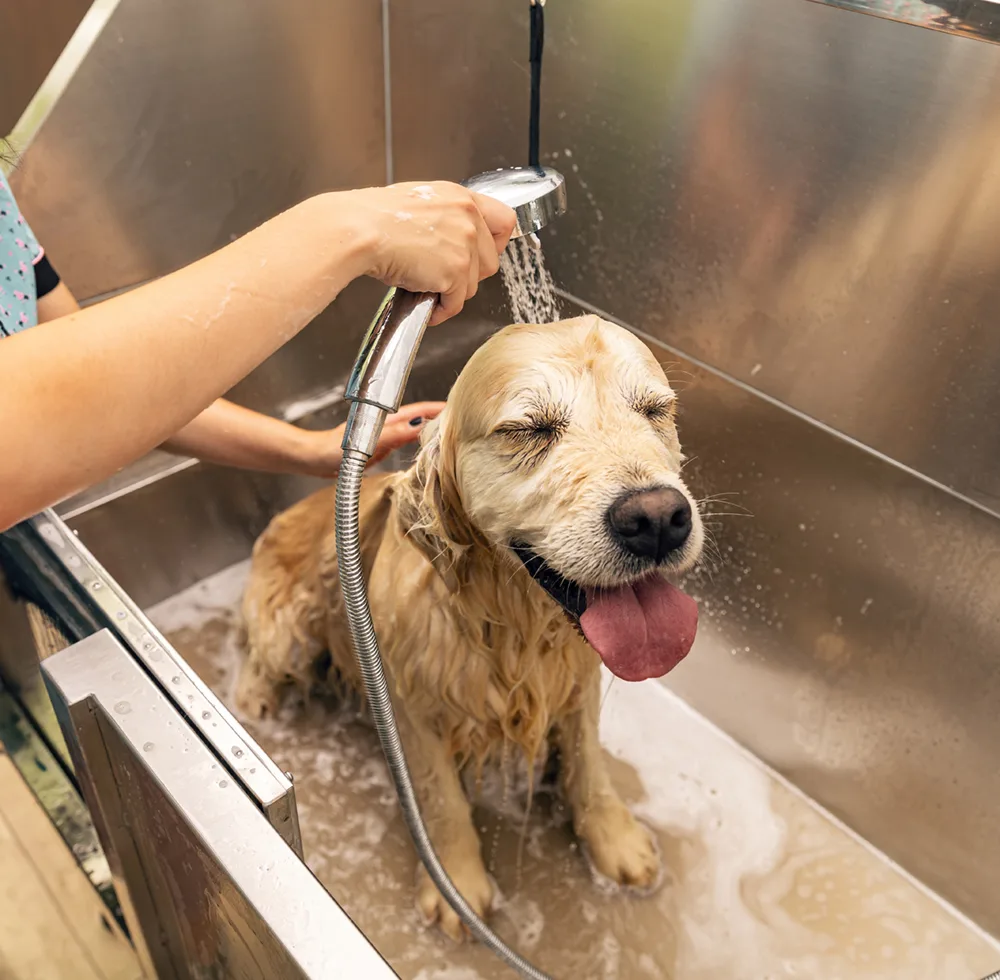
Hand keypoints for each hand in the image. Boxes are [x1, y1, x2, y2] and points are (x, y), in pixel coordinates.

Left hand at [300, 401, 444, 478]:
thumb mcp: (366, 442)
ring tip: (447, 432)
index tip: (457, 409)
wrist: (313, 459)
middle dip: (439, 416)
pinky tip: (422, 446)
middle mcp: (387, 423)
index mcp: (386, 418)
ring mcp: (383, 434)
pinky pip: (404, 440)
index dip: (439, 409)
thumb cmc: (332, 449)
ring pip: (414, 428)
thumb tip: (419, 426)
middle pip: (420, 416)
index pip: (420, 410)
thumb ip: (393, 434)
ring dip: (430, 428)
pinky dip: (417, 440)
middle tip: (459, 422)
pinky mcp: (378, 446)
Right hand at [333, 182, 515, 324]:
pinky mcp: (455, 271)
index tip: (481, 254)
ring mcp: (465, 245)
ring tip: (429, 288)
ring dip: (453, 292)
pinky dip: (443, 310)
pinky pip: (456, 303)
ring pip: (474, 285)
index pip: (504, 220)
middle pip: (492, 261)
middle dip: (471, 275)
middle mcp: (469, 219)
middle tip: (447, 278)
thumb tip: (450, 242)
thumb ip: (445, 218)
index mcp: (461, 198)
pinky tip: (428, 306)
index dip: (495, 244)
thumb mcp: (420, 203)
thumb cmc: (375, 217)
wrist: (359, 230)